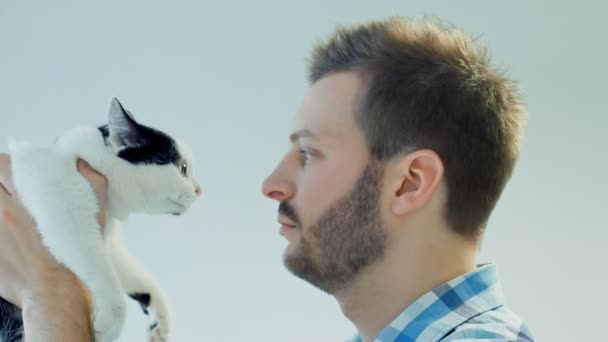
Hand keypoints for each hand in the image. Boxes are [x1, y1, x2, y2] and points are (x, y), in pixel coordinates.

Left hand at [0, 154, 106, 307]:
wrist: (55, 294)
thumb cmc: (75, 256)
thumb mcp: (94, 215)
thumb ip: (93, 182)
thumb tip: (83, 164)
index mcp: (24, 200)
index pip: (1, 165)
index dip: (8, 166)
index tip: (16, 173)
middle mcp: (2, 213)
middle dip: (1, 185)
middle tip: (11, 193)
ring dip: (0, 207)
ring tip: (11, 217)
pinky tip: (9, 240)